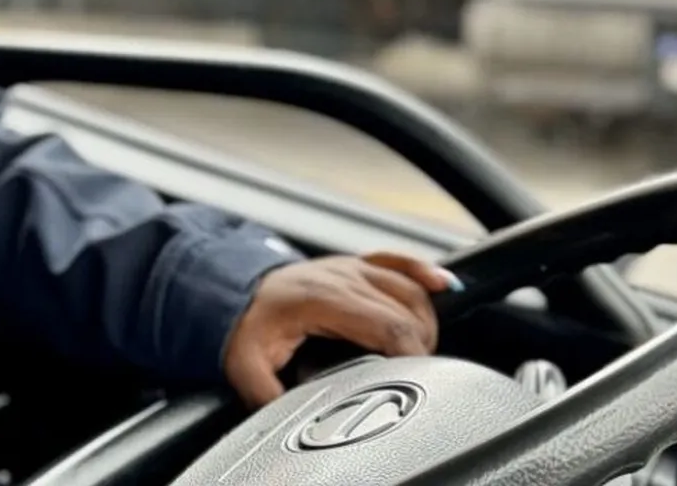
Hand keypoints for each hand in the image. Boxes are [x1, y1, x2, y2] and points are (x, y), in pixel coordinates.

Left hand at [222, 252, 457, 408]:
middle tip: (414, 377)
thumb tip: (290, 416)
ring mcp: (350, 267)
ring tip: (421, 354)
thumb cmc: (244, 325)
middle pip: (409, 311)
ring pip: (410, 289)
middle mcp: (342, 277)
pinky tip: (444, 285)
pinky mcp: (355, 264)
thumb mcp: (246, 364)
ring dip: (426, 321)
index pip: (389, 327)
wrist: (232, 288)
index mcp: (322, 299)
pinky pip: (399, 261)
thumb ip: (268, 394)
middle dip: (422, 347)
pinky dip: (423, 272)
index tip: (415, 381)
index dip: (411, 357)